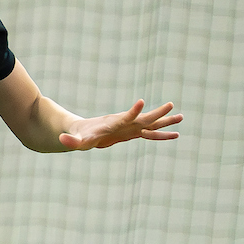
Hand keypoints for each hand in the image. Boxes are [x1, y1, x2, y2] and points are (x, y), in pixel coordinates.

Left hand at [59, 100, 182, 149]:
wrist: (82, 131)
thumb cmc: (80, 135)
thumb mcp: (76, 140)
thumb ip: (71, 140)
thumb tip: (62, 140)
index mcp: (114, 124)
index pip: (125, 117)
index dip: (133, 111)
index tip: (141, 102)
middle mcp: (125, 123)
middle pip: (144, 118)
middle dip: (157, 113)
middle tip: (170, 105)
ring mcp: (130, 127)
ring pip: (151, 124)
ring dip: (165, 121)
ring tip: (181, 116)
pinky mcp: (132, 133)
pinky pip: (150, 134)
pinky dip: (162, 134)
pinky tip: (175, 134)